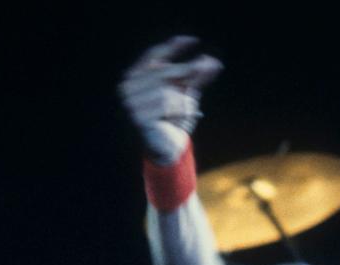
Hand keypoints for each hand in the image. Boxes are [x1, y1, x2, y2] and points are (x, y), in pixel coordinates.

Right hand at [119, 36, 221, 164]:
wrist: (167, 148)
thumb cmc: (174, 119)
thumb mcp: (186, 92)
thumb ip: (196, 77)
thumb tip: (212, 62)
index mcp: (134, 78)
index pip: (152, 56)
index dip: (171, 48)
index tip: (192, 41)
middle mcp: (127, 89)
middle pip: (162, 71)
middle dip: (185, 70)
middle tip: (205, 67)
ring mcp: (130, 105)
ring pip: (165, 91)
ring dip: (181, 100)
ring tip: (183, 112)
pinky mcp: (138, 119)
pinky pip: (166, 106)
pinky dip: (178, 111)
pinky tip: (176, 120)